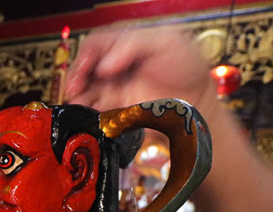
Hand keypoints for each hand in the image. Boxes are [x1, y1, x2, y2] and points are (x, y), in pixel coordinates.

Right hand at [65, 25, 215, 115]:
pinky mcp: (116, 108)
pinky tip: (85, 110)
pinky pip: (93, 108)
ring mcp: (115, 87)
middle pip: (85, 65)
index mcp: (126, 44)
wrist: (196, 100)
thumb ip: (132, 45)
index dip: (89, 53)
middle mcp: (116, 65)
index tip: (90, 66)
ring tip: (77, 98)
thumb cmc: (187, 67)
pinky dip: (86, 109)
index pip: (97, 43)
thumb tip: (103, 64)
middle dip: (76, 74)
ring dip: (77, 93)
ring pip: (84, 87)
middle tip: (76, 85)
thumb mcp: (166, 41)